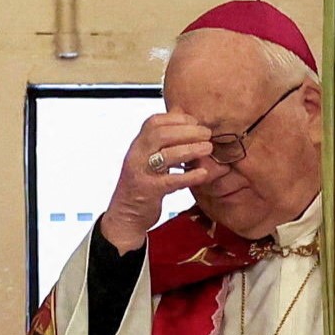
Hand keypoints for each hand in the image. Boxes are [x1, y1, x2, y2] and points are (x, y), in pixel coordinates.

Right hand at [104, 112, 214, 248]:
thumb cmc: (143, 185)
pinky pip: (171, 181)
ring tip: (208, 148)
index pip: (154, 122)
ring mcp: (141, 173)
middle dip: (187, 131)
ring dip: (191, 149)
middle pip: (160, 134)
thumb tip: (188, 125)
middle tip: (207, 134)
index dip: (177, 118)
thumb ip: (163, 145)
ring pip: (166, 155)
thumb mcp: (149, 160)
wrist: (126, 216)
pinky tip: (203, 174)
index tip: (196, 122)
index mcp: (138, 145)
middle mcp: (136, 155)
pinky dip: (189, 176)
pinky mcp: (148, 191)